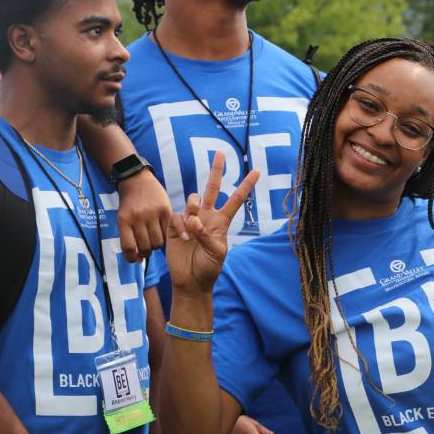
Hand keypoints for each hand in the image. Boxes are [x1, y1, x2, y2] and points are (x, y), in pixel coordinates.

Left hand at [117, 170, 171, 261]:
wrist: (136, 180)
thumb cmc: (129, 204)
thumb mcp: (123, 218)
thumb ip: (128, 237)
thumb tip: (137, 259)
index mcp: (124, 220)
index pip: (128, 247)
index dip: (131, 258)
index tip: (134, 260)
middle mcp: (138, 217)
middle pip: (145, 247)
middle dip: (145, 252)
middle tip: (146, 249)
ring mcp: (153, 213)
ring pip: (157, 242)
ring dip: (155, 245)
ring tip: (153, 240)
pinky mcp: (165, 210)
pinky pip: (166, 232)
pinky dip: (164, 235)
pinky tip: (160, 232)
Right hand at [166, 152, 258, 291]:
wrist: (191, 280)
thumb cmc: (208, 268)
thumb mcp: (217, 253)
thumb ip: (208, 236)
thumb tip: (195, 222)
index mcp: (221, 222)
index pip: (235, 199)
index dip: (245, 186)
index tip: (257, 171)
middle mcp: (206, 216)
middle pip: (211, 188)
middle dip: (216, 170)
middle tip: (221, 153)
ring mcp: (190, 219)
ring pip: (193, 200)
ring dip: (193, 210)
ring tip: (194, 229)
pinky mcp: (175, 225)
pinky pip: (178, 215)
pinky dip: (182, 224)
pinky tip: (185, 237)